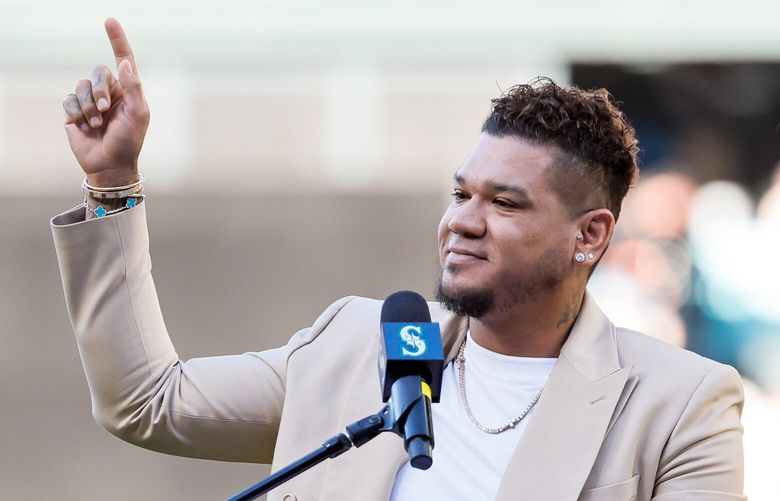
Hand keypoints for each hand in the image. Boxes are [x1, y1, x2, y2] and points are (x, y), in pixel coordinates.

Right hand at [62, 18, 149, 186]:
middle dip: (99, 90)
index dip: (117, 40)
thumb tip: (124, 63)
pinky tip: (85, 128)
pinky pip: (68, 101)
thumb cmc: (129, 141)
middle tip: (105, 109)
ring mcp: (90, 102)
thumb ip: (134, 88)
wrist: (110, 165)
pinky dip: (77, 114)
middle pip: (97, 72)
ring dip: (88, 107)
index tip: (109, 21)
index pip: (122, 59)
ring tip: (97, 125)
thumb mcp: (139, 115)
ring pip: (80, 87)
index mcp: (127, 90)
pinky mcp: (74, 112)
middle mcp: (109, 92)